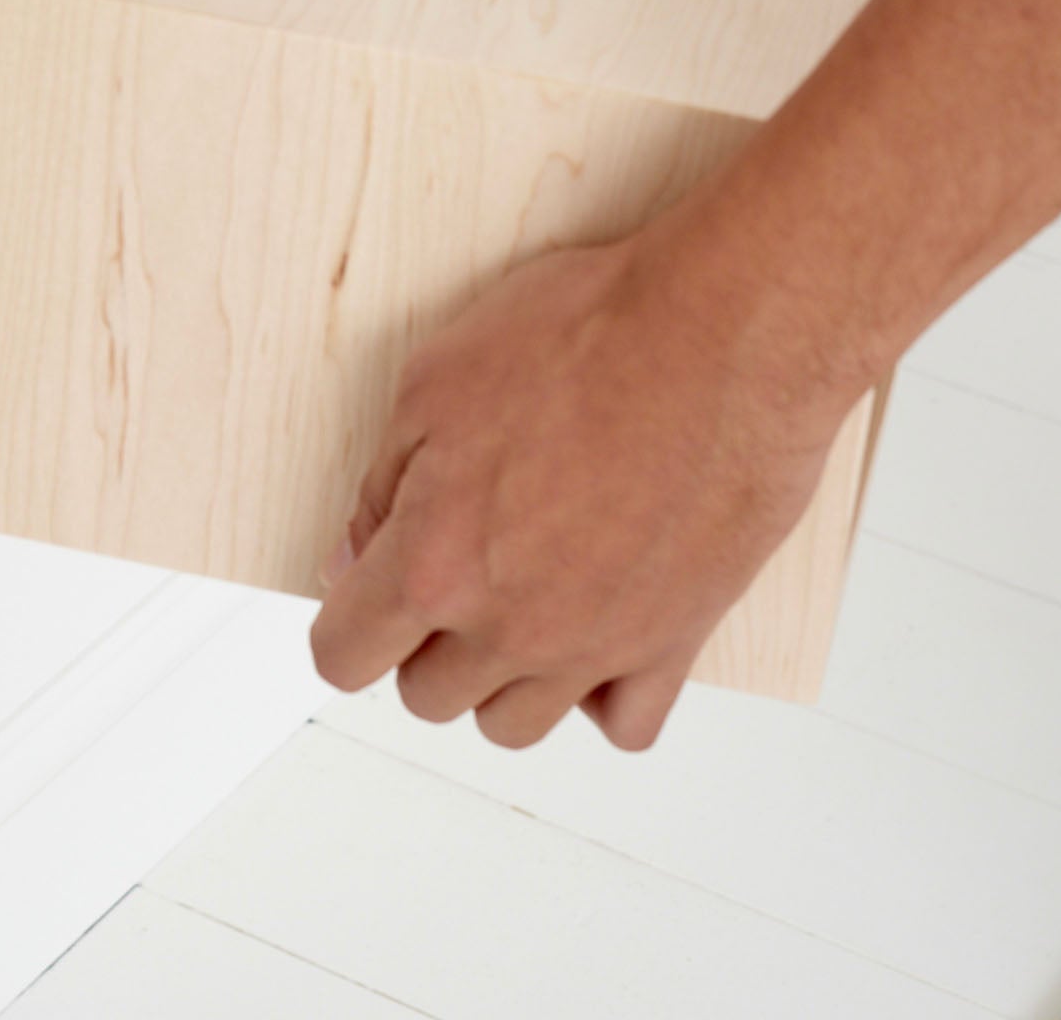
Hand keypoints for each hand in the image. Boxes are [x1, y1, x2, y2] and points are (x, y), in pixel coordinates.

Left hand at [309, 223, 864, 750]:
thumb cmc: (581, 338)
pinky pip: (623, 726)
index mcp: (434, 563)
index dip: (344, 625)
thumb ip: (378, 489)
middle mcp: (509, 627)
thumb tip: (352, 559)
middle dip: (420, 640)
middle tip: (450, 568)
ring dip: (499, 674)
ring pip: (512, 725)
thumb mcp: (431, 382)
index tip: (362, 593)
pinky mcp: (677, 644)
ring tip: (519, 595)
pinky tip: (596, 630)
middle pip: (426, 696)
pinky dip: (602, 694)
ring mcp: (595, 647)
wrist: (718, 334)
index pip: (342, 656)